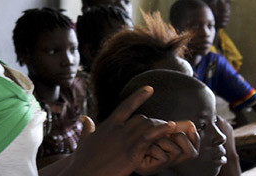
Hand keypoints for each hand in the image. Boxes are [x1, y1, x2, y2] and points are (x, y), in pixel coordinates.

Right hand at [68, 86, 198, 175]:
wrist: (83, 174)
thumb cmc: (82, 161)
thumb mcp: (84, 140)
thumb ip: (87, 128)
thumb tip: (84, 118)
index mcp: (108, 125)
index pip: (126, 106)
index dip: (138, 96)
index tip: (150, 88)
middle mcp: (118, 130)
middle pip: (141, 118)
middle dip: (153, 122)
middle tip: (164, 127)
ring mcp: (125, 140)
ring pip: (147, 126)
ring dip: (159, 127)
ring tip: (173, 128)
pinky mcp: (131, 153)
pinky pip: (149, 138)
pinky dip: (160, 131)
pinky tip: (171, 127)